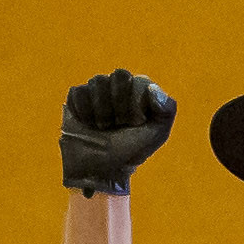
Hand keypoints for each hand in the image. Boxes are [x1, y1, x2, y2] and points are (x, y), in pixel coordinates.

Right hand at [60, 70, 173, 194]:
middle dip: (119, 103)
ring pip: (97, 81)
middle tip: (119, 123)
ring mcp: (97, 90)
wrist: (102, 169)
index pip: (139, 81)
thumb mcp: (157, 134)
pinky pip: (78, 91)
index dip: (136, 104)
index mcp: (140, 90)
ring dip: (102, 110)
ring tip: (103, 128)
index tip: (135, 124)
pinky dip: (84, 111)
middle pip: (119, 74)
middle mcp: (119, 86)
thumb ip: (166, 110)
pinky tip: (88, 124)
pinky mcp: (77, 97)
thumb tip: (152, 88)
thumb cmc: (131, 150)